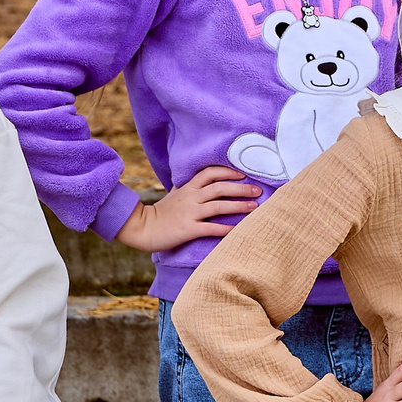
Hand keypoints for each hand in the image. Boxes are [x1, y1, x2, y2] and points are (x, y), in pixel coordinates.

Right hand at [116, 165, 263, 253]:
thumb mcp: (176, 193)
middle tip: (258, 190)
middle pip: (220, 188)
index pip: (210, 173)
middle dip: (241, 188)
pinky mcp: (189, 229)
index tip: (243, 173)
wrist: (143, 228)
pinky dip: (227, 228)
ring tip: (255, 207)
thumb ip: (190, 185)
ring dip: (239, 205)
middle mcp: (191, 197)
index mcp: (188, 187)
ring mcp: (190, 213)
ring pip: (218, 206)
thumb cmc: (162, 212)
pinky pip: (211, 228)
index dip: (228, 171)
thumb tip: (205, 178)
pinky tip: (239, 229)